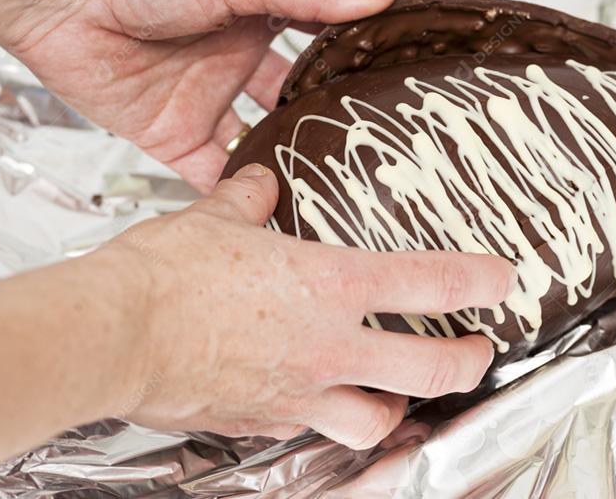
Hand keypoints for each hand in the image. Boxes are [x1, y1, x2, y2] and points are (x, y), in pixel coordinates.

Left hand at [8, 0, 396, 190]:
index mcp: (255, 11)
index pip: (317, 38)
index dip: (352, 60)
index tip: (397, 85)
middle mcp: (234, 57)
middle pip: (291, 97)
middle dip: (325, 120)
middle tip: (373, 150)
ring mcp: (205, 99)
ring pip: (259, 139)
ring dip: (288, 161)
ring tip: (334, 189)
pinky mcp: (171, 134)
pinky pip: (213, 172)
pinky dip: (238, 194)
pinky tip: (273, 212)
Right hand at [99, 163, 515, 447]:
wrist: (113, 335)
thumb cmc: (164, 274)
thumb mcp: (216, 217)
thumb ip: (249, 200)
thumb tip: (259, 183)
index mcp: (330, 285)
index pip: (431, 284)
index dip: (479, 281)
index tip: (502, 279)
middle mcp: (327, 346)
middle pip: (431, 371)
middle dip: (468, 363)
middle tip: (478, 351)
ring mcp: (297, 393)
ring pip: (377, 421)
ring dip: (398, 407)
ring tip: (397, 391)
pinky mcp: (261, 422)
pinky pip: (309, 431)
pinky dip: (323, 418)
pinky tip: (312, 400)